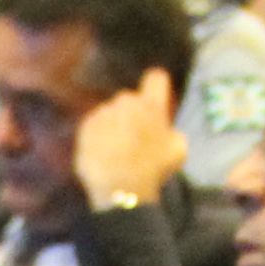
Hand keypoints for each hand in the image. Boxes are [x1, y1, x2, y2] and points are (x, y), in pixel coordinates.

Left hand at [68, 64, 183, 209]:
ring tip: (118, 154)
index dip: (156, 87)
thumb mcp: (178, 151)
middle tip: (135, 140)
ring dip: (114, 127)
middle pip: (130, 100)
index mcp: (151, 104)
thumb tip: (166, 130)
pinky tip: (105, 157)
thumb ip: (172, 132)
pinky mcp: (86, 126)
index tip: (155, 97)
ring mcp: (104, 112)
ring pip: (111, 115)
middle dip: (132, 115)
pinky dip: (98, 138)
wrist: (121, 187)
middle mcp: (126, 101)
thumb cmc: (154, 170)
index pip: (156, 78)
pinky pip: (95, 127)